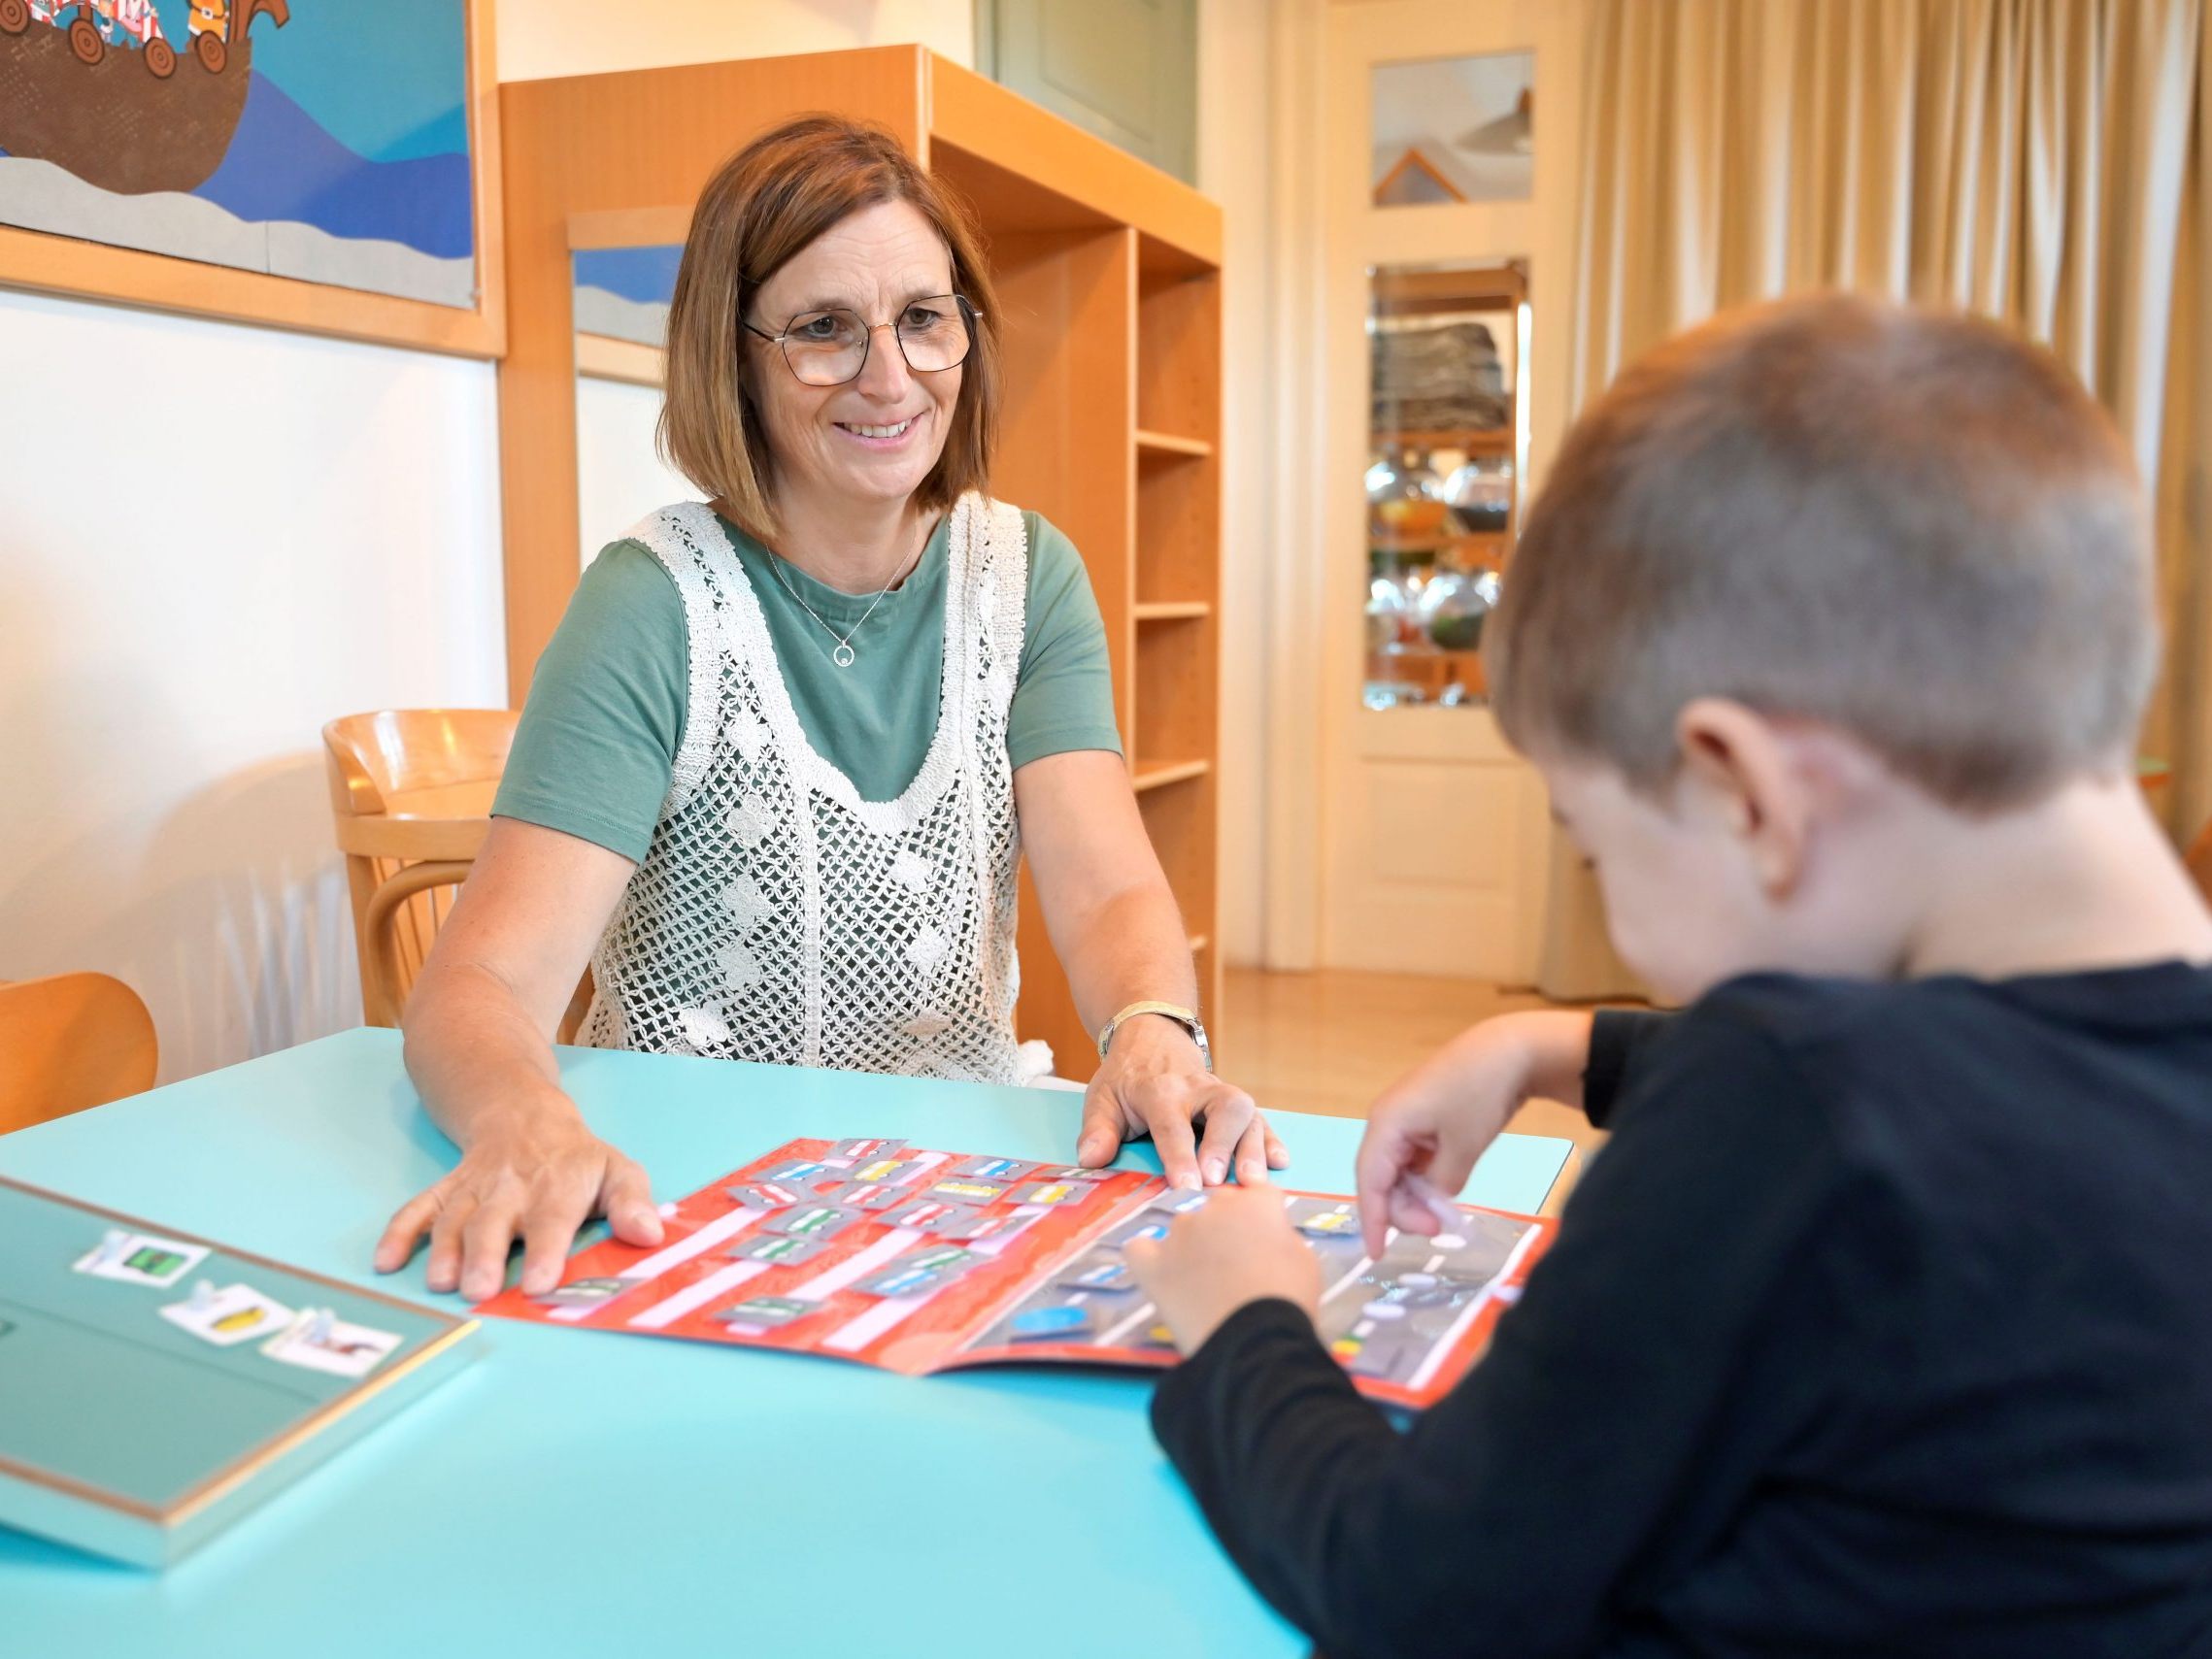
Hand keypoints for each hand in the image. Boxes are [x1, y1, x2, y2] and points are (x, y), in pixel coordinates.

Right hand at [372, 1108, 663, 1301]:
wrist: (522, 1114)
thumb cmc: (577, 1159)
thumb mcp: (617, 1170)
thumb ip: (633, 1203)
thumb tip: (650, 1234)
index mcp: (559, 1185)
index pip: (552, 1220)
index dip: (545, 1251)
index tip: (539, 1283)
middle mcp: (511, 1188)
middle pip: (494, 1222)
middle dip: (484, 1255)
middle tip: (478, 1290)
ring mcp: (474, 1189)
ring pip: (454, 1218)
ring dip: (445, 1250)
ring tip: (441, 1284)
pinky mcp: (446, 1190)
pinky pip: (417, 1208)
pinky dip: (399, 1233)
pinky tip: (386, 1262)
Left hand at [1076, 1017, 1288, 1188]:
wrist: (1152, 1038)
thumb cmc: (1127, 1078)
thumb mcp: (1102, 1098)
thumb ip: (1097, 1130)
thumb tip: (1091, 1160)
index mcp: (1161, 1090)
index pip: (1173, 1125)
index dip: (1179, 1157)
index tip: (1186, 1186)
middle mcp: (1198, 1089)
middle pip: (1224, 1109)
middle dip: (1225, 1146)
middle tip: (1219, 1182)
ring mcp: (1221, 1095)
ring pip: (1248, 1114)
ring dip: (1254, 1148)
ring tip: (1255, 1183)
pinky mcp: (1237, 1105)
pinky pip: (1260, 1119)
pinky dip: (1271, 1139)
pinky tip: (1279, 1162)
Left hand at [1125, 1186, 1321, 1354]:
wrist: (1254, 1340)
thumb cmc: (1287, 1300)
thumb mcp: (1305, 1260)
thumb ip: (1282, 1237)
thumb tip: (1268, 1237)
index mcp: (1255, 1203)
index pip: (1260, 1194)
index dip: (1266, 1217)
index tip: (1269, 1240)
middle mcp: (1213, 1208)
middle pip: (1221, 1204)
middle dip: (1231, 1227)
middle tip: (1241, 1264)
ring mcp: (1179, 1234)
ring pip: (1184, 1226)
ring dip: (1195, 1244)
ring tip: (1206, 1281)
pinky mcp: (1153, 1264)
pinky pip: (1140, 1249)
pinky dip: (1150, 1258)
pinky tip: (1163, 1273)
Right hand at [1355, 1009, 1592, 1256]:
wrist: (1509, 1050)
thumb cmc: (1480, 1095)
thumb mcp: (1462, 1149)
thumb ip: (1440, 1186)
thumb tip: (1431, 1203)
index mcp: (1387, 1124)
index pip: (1370, 1182)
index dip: (1373, 1221)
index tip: (1376, 1255)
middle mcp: (1387, 1120)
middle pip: (1380, 1177)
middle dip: (1402, 1209)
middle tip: (1437, 1228)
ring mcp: (1404, 1118)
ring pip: (1397, 1170)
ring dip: (1414, 1195)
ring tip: (1443, 1213)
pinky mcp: (1422, 1117)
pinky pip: (1412, 1157)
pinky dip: (1423, 1179)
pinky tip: (1442, 1191)